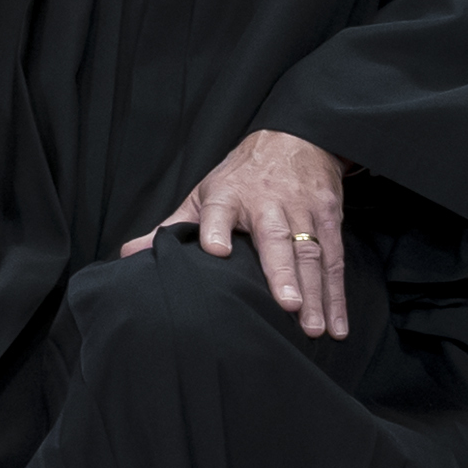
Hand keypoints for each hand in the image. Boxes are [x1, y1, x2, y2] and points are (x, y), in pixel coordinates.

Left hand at [122, 128, 356, 339]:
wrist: (296, 140)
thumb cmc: (241, 177)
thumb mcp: (203, 195)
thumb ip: (171, 227)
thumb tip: (129, 255)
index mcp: (228, 196)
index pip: (219, 211)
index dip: (216, 229)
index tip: (215, 251)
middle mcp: (267, 202)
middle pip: (276, 237)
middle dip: (282, 272)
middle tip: (287, 306)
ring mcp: (302, 210)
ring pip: (311, 253)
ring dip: (316, 292)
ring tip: (313, 328)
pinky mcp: (328, 218)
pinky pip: (334, 260)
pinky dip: (337, 295)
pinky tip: (337, 325)